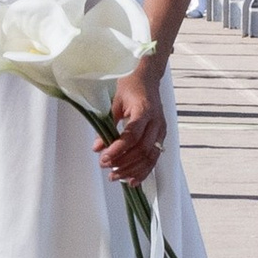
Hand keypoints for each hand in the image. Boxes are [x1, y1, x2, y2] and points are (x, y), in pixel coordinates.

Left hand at [97, 62, 166, 189]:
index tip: (103, 158)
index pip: (132, 136)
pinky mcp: (161, 136)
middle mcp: (156, 122)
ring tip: (115, 177)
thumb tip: (97, 148)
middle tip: (106, 168)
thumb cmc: (131, 85)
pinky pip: (154, 158)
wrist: (147, 77)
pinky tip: (132, 180)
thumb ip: (106, 125)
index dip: (118, 150)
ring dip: (132, 170)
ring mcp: (161, 130)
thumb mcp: (115, 102)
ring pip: (150, 157)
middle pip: (142, 150)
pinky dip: (143, 171)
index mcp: (145, 110)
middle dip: (123, 163)